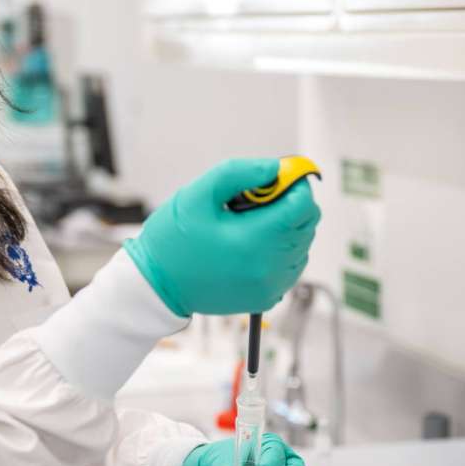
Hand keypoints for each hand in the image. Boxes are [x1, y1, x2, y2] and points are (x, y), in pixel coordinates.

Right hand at [124, 158, 319, 316]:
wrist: (157, 285)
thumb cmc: (172, 240)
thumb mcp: (197, 195)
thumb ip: (239, 173)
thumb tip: (274, 168)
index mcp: (254, 239)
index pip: (303, 205)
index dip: (293, 185)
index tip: (273, 179)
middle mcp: (268, 266)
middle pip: (307, 223)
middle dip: (289, 204)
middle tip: (254, 202)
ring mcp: (270, 285)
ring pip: (302, 244)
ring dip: (285, 228)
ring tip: (248, 226)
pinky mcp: (266, 297)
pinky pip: (291, 266)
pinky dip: (280, 251)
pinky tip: (251, 246)